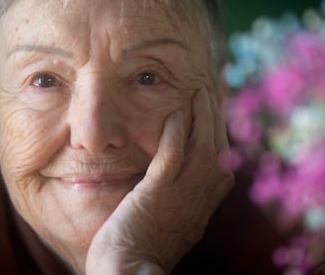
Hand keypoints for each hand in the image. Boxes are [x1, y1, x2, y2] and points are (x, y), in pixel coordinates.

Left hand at [86, 88, 234, 274]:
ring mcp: (181, 195)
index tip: (216, 111)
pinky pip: (172, 157)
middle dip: (215, 117)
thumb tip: (176, 171)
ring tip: (199, 92)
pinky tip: (175, 114)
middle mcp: (201, 198)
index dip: (219, 132)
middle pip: (217, 148)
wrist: (128, 270)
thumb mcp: (173, 218)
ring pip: (202, 148)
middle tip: (211, 91)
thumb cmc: (144, 245)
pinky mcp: (157, 193)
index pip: (220, 159)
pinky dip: (176, 134)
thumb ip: (180, 195)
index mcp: (204, 203)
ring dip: (202, 117)